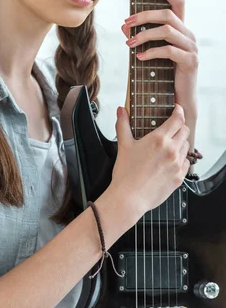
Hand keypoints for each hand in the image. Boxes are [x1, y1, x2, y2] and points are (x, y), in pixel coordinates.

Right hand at [110, 103, 190, 217]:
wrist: (129, 198)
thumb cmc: (125, 173)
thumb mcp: (123, 145)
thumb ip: (122, 124)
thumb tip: (121, 110)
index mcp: (159, 140)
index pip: (177, 119)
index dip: (179, 111)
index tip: (177, 109)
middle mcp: (171, 150)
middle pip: (185, 131)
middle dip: (180, 127)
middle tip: (172, 128)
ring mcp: (177, 164)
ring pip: (187, 147)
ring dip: (181, 143)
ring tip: (170, 146)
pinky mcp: (179, 177)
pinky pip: (186, 163)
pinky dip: (181, 159)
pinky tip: (171, 161)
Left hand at [121, 0, 198, 111]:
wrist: (178, 100)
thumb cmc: (163, 74)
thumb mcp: (150, 52)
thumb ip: (140, 38)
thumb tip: (124, 26)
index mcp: (181, 30)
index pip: (179, 3)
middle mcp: (189, 35)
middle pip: (168, 14)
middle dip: (144, 16)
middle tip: (126, 23)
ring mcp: (191, 48)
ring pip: (167, 31)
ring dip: (144, 35)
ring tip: (129, 43)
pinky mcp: (190, 61)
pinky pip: (169, 51)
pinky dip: (151, 52)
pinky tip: (139, 57)